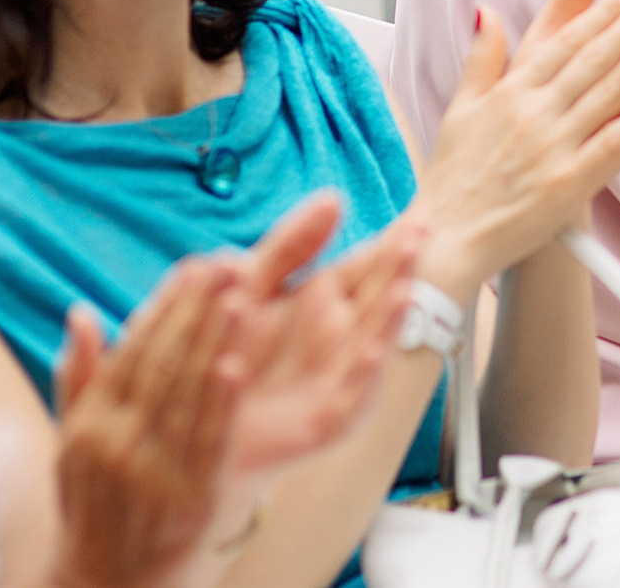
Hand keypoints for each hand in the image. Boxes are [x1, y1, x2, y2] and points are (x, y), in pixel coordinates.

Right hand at [49, 261, 261, 587]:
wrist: (105, 587)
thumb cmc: (95, 508)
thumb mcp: (75, 446)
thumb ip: (80, 378)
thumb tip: (81, 312)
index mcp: (92, 425)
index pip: (132, 353)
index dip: (166, 307)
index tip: (195, 267)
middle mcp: (115, 445)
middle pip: (161, 365)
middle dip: (196, 311)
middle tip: (228, 264)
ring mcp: (150, 474)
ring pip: (184, 397)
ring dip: (213, 343)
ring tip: (239, 297)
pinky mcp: (186, 502)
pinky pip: (205, 446)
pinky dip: (219, 406)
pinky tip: (235, 368)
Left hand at [204, 198, 415, 483]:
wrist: (197, 418)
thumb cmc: (223, 349)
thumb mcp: (254, 283)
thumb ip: (292, 245)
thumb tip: (335, 199)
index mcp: (324, 300)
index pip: (370, 267)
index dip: (394, 246)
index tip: (420, 222)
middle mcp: (339, 337)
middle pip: (379, 298)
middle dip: (400, 269)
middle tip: (422, 236)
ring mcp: (339, 378)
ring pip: (374, 342)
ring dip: (391, 319)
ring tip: (405, 289)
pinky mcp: (326, 420)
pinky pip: (354, 397)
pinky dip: (366, 374)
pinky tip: (375, 349)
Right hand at [410, 0, 619, 295]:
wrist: (443, 239)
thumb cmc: (454, 179)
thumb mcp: (461, 108)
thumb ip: (482, 57)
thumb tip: (489, 12)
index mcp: (512, 90)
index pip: (568, 40)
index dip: (607, 9)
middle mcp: (535, 110)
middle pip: (597, 54)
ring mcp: (554, 144)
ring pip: (612, 88)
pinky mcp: (570, 182)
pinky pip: (618, 142)